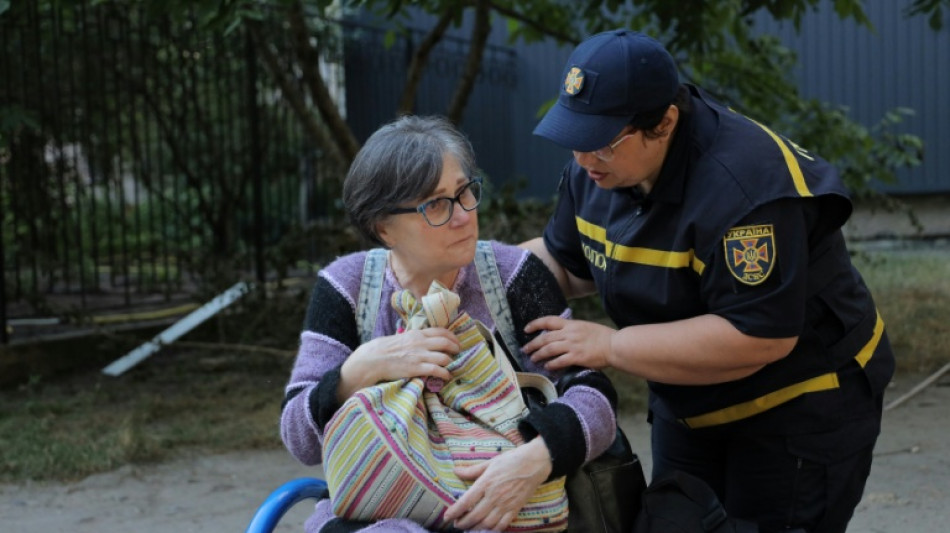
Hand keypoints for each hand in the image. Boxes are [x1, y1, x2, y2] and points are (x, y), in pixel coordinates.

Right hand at [338, 328, 457, 398]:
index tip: (456, 342)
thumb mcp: (401, 338)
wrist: (373, 359)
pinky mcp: (416, 368)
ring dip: (451, 362)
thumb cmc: (384, 349)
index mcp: (416, 334)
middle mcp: (420, 343)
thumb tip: (423, 340)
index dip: (452, 336)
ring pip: (444, 357)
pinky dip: (445, 373)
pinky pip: (437, 370)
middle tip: (458, 353)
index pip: (440, 331)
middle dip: (455, 348)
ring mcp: (419, 356)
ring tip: (452, 366)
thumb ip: (414, 338)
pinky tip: (447, 376)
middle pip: (445, 342)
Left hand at [444, 438, 552, 530]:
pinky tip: (487, 528)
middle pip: (474, 516)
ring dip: (476, 528)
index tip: (447, 517)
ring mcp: (506, 504)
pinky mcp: (515, 509)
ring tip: (469, 527)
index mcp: (486, 482)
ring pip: (487, 523)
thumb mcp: (490, 462)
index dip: (455, 511)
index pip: (466, 501)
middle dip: (463, 523)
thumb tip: (456, 471)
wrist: (535, 463)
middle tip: (456, 524)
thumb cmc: (511, 460)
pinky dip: (493, 530)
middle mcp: (494, 496)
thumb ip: (472, 470)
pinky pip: (502, 525)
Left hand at [522, 315, 615, 370]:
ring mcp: (572, 345)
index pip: (548, 321)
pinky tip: (547, 367)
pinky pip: (559, 361)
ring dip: (538, 355)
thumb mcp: (585, 327)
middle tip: (525, 349)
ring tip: (533, 359)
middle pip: (545, 338)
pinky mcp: (577, 357)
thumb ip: (572, 330)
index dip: (535, 324)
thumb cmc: (603, 337)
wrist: (615, 345)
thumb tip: (560, 335)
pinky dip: (551, 364)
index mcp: (571, 324)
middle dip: (532, 344)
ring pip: (549, 350)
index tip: (526, 329)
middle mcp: (569, 333)